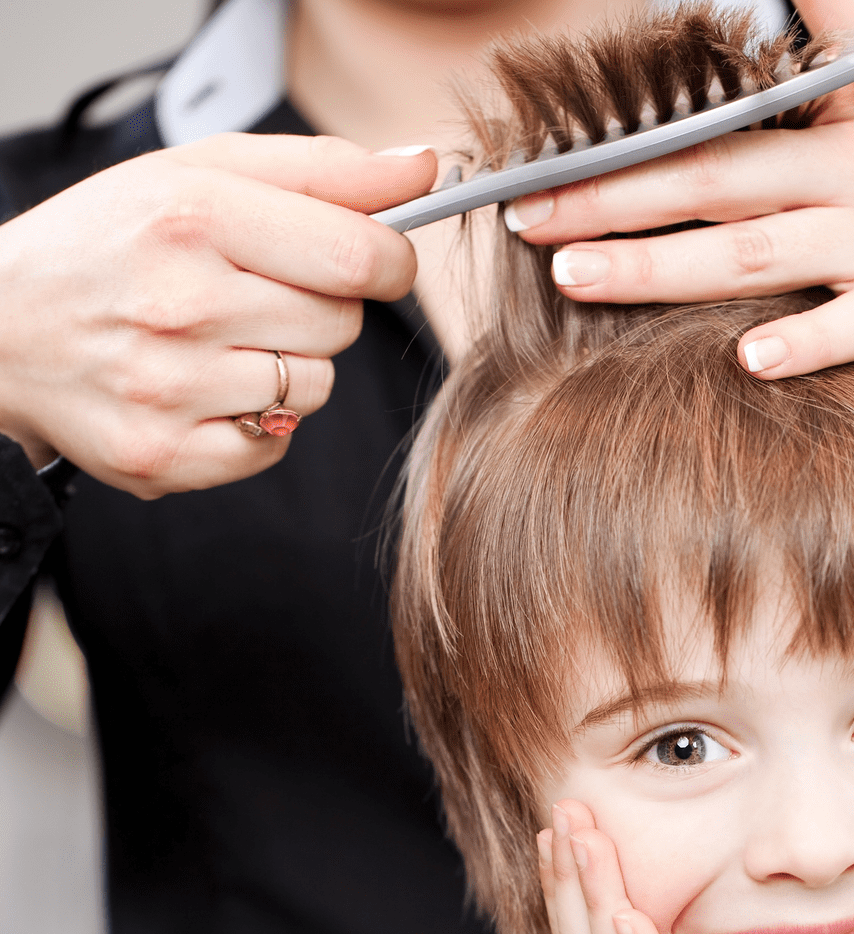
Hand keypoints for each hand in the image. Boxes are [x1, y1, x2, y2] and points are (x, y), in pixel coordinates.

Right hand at [0, 134, 435, 491]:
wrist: (3, 328)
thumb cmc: (112, 244)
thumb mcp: (201, 174)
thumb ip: (322, 172)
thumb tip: (423, 169)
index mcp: (192, 216)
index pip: (359, 254)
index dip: (389, 261)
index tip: (378, 260)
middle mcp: (180, 304)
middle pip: (343, 325)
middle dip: (322, 309)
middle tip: (258, 296)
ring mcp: (169, 388)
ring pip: (315, 390)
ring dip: (289, 367)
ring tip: (222, 343)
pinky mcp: (163, 455)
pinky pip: (273, 449)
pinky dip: (256, 426)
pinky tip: (204, 392)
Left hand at [506, 0, 853, 372]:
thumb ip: (832, 15)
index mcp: (840, 112)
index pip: (716, 120)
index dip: (627, 137)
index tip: (543, 155)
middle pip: (715, 182)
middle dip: (613, 199)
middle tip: (526, 219)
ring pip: (761, 254)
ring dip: (667, 266)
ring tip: (581, 278)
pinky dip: (809, 342)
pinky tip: (749, 359)